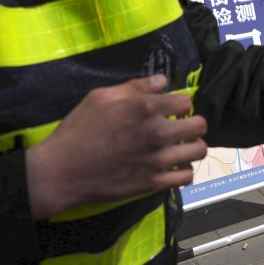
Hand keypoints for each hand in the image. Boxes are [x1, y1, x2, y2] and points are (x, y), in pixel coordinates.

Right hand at [26, 76, 207, 219]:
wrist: (63, 170)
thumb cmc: (79, 129)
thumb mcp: (101, 97)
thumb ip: (135, 86)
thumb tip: (162, 81)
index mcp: (146, 108)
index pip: (186, 101)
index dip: (179, 103)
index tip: (171, 108)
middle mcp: (158, 133)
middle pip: (200, 126)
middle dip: (193, 123)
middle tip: (181, 127)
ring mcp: (158, 160)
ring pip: (199, 151)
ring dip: (192, 146)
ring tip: (180, 146)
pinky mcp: (154, 182)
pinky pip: (186, 177)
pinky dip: (184, 171)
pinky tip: (174, 166)